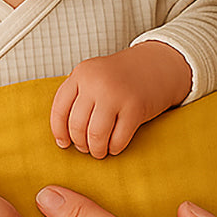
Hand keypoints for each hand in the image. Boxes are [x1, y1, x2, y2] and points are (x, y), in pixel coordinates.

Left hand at [50, 41, 192, 157]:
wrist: (158, 64)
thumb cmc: (122, 77)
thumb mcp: (95, 76)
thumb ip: (78, 96)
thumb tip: (62, 135)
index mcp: (82, 73)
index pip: (59, 109)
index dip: (59, 131)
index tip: (63, 143)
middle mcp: (96, 82)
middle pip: (77, 125)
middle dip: (80, 143)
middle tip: (86, 148)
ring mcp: (116, 94)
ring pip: (95, 135)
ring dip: (96, 149)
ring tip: (99, 151)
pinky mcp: (135, 108)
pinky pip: (118, 139)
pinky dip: (114, 148)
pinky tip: (115, 147)